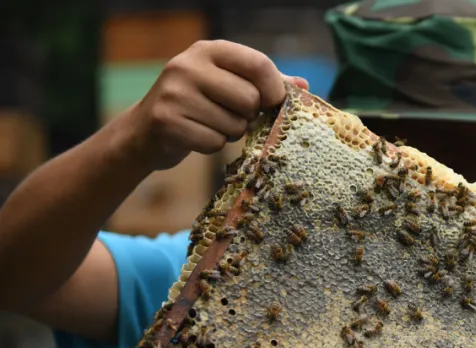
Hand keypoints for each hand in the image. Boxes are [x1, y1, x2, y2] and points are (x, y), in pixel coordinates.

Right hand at [121, 40, 309, 170]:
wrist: (147, 130)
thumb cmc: (199, 105)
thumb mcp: (229, 84)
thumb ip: (265, 83)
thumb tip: (305, 86)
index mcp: (210, 50)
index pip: (258, 64)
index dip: (273, 89)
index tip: (271, 103)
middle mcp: (189, 65)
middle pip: (250, 99)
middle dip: (248, 116)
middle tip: (230, 115)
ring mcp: (174, 92)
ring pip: (234, 125)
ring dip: (229, 133)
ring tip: (209, 124)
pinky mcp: (167, 121)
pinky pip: (214, 142)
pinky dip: (212, 145)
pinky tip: (196, 135)